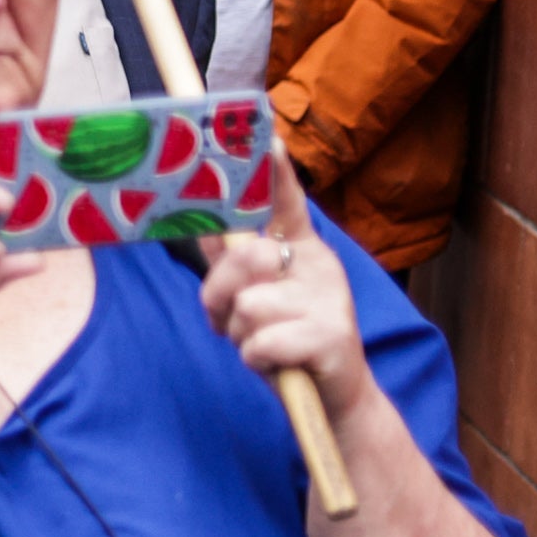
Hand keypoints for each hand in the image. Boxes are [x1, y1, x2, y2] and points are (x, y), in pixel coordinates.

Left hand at [200, 162, 373, 420]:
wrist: (332, 398)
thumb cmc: (287, 341)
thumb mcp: (255, 299)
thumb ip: (231, 265)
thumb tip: (202, 226)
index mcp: (302, 251)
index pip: (288, 204)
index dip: (275, 175)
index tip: (268, 138)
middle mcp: (321, 266)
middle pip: (245, 257)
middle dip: (222, 295)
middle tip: (234, 320)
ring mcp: (331, 299)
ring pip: (248, 306)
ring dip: (241, 335)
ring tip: (265, 344)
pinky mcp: (333, 336)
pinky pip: (260, 343)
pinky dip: (256, 360)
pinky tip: (278, 364)